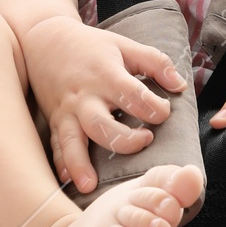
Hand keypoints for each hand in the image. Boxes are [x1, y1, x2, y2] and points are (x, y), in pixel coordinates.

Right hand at [20, 15, 187, 193]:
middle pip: (101, 124)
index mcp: (106, 75)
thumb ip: (155, 62)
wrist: (44, 41)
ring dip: (80, 163)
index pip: (133, 96)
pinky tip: (68, 180)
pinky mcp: (55, 121)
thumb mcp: (124, 45)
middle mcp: (85, 96)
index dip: (155, 107)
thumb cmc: (90, 46)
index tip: (164, 111)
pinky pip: (55, 145)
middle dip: (124, 139)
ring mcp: (67, 111)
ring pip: (72, 140)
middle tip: (145, 140)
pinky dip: (60, 163)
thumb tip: (181, 85)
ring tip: (89, 186)